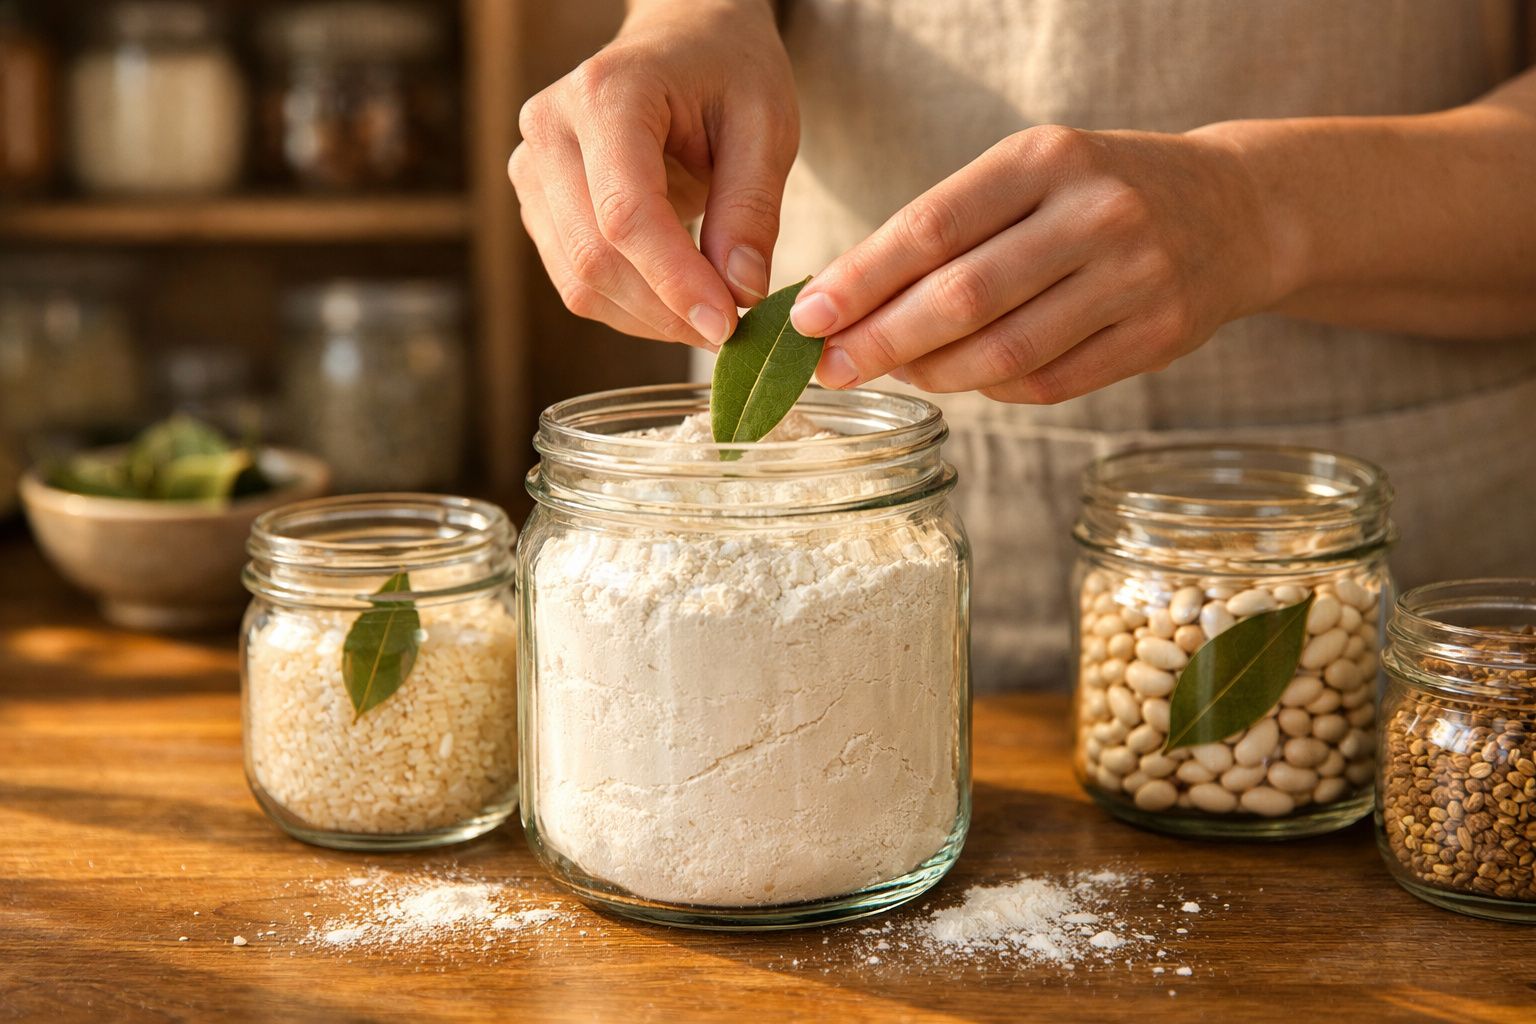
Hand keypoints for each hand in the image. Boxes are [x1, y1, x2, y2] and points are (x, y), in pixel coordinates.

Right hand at [510, 0, 797, 349]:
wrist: (683, 41)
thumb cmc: (727, 73)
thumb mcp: (766, 125)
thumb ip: (753, 208)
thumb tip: (740, 293)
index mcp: (605, 94)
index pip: (625, 212)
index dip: (675, 280)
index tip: (728, 324)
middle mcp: (549, 129)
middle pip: (594, 255)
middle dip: (666, 310)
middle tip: (732, 329)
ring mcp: (532, 169)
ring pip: (578, 280)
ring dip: (649, 318)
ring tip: (710, 315)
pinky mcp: (537, 205)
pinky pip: (576, 281)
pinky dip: (631, 309)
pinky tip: (677, 302)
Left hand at [790, 126, 1279, 402]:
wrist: (1236, 209)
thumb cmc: (1099, 194)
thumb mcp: (1030, 176)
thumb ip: (950, 230)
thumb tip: (849, 303)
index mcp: (1046, 159)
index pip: (932, 226)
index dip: (861, 280)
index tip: (807, 317)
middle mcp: (1095, 213)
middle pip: (962, 298)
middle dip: (882, 341)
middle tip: (831, 367)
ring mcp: (1134, 278)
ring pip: (1003, 352)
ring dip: (933, 374)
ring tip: (898, 371)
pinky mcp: (1158, 336)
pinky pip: (1047, 383)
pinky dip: (992, 390)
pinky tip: (966, 378)